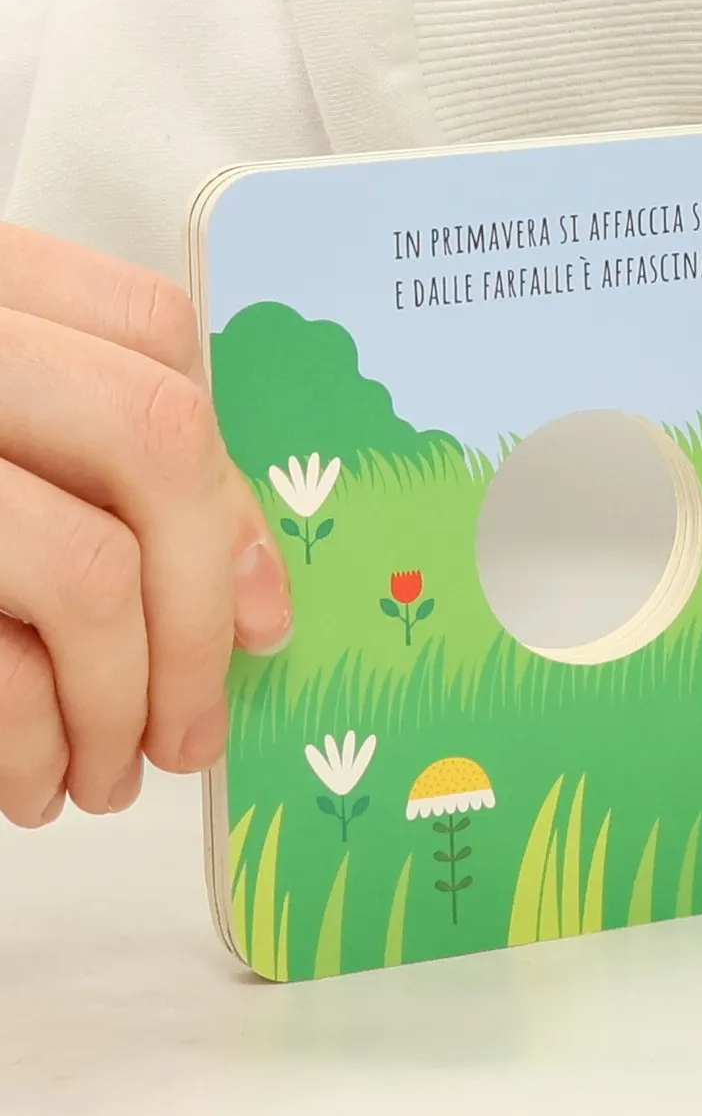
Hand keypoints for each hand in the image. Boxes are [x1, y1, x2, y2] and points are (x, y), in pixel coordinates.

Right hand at [0, 225, 292, 827]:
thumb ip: (74, 456)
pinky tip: (29, 781)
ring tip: (111, 773)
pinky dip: (34, 742)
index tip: (259, 599)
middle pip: (154, 438)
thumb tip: (247, 581)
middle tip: (197, 725)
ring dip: (125, 701)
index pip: (151, 333)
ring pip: (81, 570)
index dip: (227, 474)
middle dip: (204, 608)